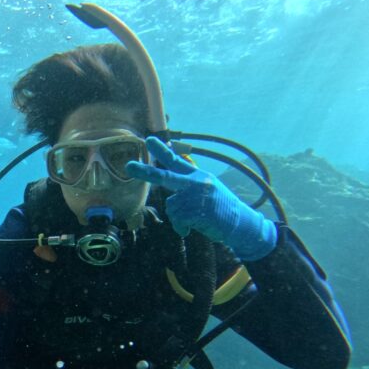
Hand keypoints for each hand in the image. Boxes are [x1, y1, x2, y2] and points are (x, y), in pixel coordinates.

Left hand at [126, 137, 276, 260]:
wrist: (240, 223)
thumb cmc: (219, 209)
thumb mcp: (206, 190)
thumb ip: (187, 187)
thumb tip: (170, 198)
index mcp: (197, 175)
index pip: (176, 161)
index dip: (161, 151)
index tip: (148, 140)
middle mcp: (197, 182)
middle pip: (165, 177)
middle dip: (145, 172)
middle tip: (128, 166)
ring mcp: (198, 196)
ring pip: (171, 207)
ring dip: (178, 218)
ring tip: (193, 220)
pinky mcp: (200, 210)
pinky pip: (178, 220)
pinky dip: (182, 228)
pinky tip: (192, 228)